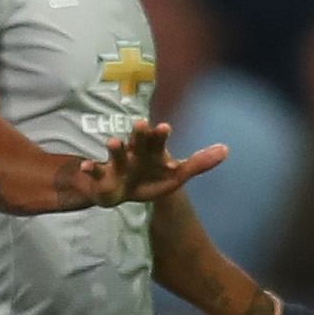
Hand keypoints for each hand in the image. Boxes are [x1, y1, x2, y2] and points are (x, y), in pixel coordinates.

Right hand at [89, 121, 214, 208]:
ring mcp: (119, 164)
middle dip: (139, 134)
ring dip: (115, 148)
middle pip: (138, 141)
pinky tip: (86, 167)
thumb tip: (227, 149)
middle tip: (140, 124)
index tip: (165, 127)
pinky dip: (90, 169)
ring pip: (117, 154)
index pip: (158, 140)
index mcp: (153, 150)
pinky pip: (96, 172)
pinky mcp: (104, 176)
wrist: (124, 190)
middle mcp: (135, 153)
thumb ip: (200, 163)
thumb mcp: (177, 173)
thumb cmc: (152, 177)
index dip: (160, 134)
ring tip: (113, 143)